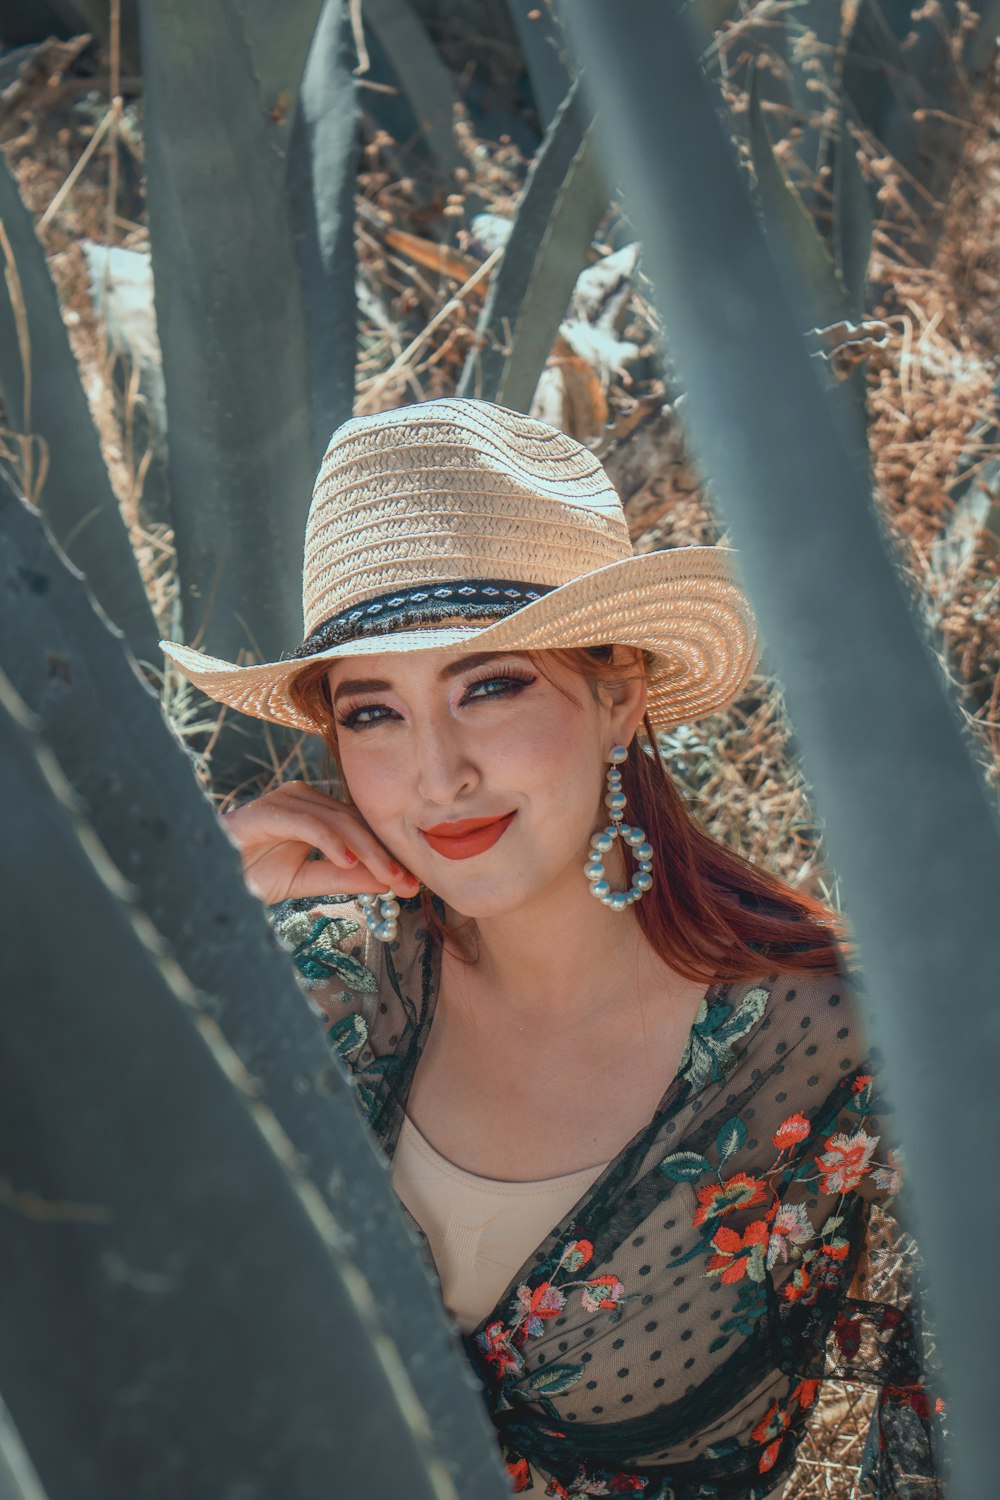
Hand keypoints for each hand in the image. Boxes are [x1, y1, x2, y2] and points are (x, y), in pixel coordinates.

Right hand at [220, 780, 420, 906]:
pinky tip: (348, 861)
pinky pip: (306, 822)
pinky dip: (330, 841)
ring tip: (387, 876)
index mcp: (312, 810)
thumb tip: (389, 882)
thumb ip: (345, 877)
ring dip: (366, 850)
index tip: (413, 883)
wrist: (204, 879)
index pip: (360, 826)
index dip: (387, 853)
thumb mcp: (306, 880)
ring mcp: (282, 800)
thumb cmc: (248, 876)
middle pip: (354, 821)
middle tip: (409, 882)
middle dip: (384, 853)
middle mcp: (300, 798)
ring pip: (336, 820)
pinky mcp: (264, 811)